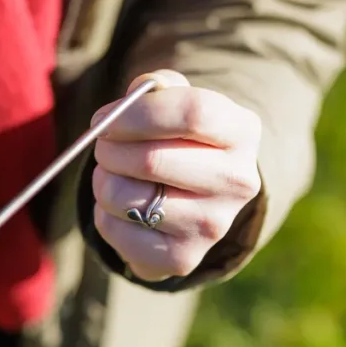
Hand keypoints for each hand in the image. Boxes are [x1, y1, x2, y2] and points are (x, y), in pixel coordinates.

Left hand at [89, 70, 261, 282]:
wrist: (195, 202)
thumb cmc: (178, 140)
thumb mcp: (176, 103)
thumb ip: (156, 88)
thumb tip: (130, 101)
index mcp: (243, 132)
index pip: (192, 112)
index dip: (136, 114)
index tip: (105, 119)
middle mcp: (238, 182)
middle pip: (151, 160)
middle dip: (109, 149)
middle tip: (104, 146)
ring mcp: (212, 226)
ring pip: (123, 196)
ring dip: (103, 180)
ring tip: (115, 174)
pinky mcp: (182, 258)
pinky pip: (114, 229)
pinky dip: (104, 213)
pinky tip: (124, 207)